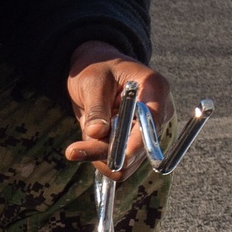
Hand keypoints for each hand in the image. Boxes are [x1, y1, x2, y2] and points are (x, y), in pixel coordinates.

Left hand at [65, 43, 172, 180]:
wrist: (96, 69)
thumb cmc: (96, 68)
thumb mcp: (92, 82)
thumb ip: (96, 108)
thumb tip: (97, 133)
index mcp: (153, 88)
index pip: (152, 121)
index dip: (138, 142)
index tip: (120, 157)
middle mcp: (158, 112)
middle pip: (141, 147)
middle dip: (110, 153)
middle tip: (73, 151)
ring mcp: (148, 130)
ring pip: (129, 161)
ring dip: (102, 157)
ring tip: (79, 142)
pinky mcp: (136, 143)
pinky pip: (121, 163)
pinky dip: (101, 158)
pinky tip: (88, 143)